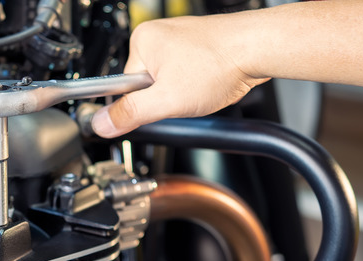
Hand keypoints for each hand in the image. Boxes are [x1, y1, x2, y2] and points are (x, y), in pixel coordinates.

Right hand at [91, 14, 268, 137]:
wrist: (260, 49)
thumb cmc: (220, 63)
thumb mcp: (166, 100)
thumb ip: (130, 114)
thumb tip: (102, 124)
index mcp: (141, 41)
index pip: (123, 87)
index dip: (140, 104)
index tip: (157, 107)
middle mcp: (157, 35)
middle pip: (146, 85)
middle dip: (164, 99)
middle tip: (184, 96)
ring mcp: (179, 39)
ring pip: (168, 83)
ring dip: (182, 94)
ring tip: (201, 87)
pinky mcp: (197, 47)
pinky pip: (185, 76)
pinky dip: (196, 85)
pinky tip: (208, 83)